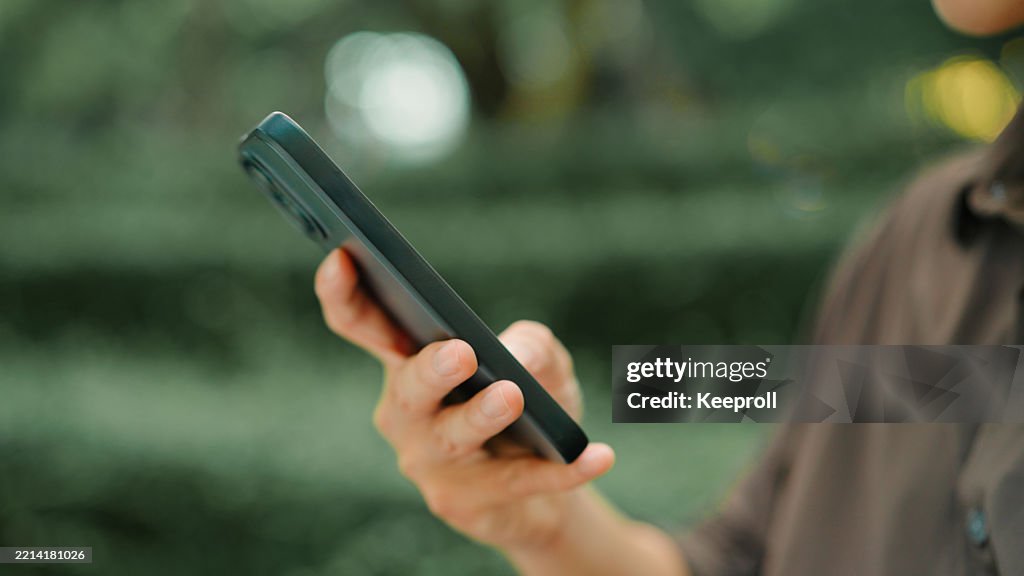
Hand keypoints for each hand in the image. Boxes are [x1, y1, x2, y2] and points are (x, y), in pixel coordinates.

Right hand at [314, 248, 614, 551]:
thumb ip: (532, 345)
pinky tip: (599, 455)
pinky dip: (560, 471)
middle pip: (408, 390)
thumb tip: (517, 358)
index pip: (363, 325)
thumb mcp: (541, 361)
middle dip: (430, 370)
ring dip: (481, 418)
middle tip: (459, 352)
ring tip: (512, 396)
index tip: (343, 256)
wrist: (546, 483)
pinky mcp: (465, 503)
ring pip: (453, 441)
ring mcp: (430, 463)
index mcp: (408, 362)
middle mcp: (406, 413)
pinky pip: (516, 483)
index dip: (344, 294)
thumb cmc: (529, 403)